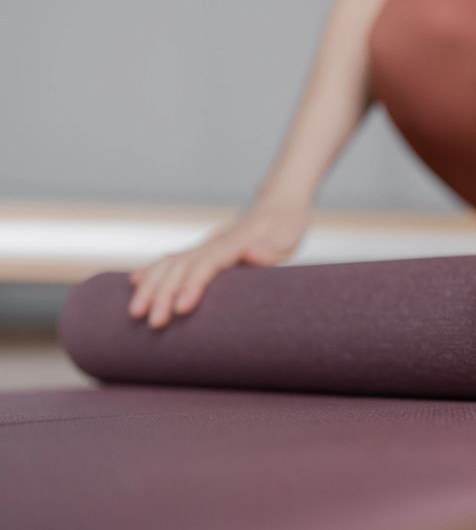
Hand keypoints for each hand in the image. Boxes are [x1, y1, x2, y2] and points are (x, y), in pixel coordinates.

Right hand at [128, 203, 309, 328]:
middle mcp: (214, 243)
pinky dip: (153, 270)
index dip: (193, 286)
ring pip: (170, 264)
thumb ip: (270, 250)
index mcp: (235, 243)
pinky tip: (136, 282)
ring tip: (134, 312)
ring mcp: (205, 245)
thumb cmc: (286, 228)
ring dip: (151, 287)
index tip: (181, 308)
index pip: (208, 266)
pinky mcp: (203, 249)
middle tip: (153, 323)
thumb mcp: (287, 239)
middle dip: (164, 295)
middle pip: (182, 268)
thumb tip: (252, 255)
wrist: (278, 206)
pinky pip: (172, 259)